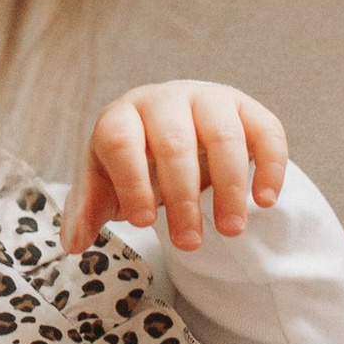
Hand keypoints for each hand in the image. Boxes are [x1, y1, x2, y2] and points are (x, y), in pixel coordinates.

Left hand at [62, 78, 287, 254]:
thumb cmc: (133, 160)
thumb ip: (89, 210)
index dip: (132, 182)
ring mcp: (208, 99)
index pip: (122, 142)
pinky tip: (265, 201)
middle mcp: (164, 100)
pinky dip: (270, 165)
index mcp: (122, 116)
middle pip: (174, 143)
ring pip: (223, 135)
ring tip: (231, 230)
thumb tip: (73, 243)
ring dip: (230, 187)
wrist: (169, 125)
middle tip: (189, 244)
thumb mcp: (105, 182)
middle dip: (183, 198)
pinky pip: (265, 130)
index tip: (144, 222)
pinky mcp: (245, 108)